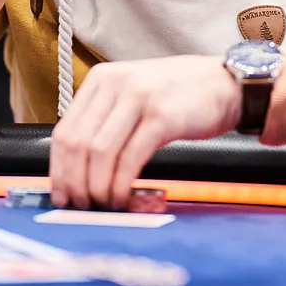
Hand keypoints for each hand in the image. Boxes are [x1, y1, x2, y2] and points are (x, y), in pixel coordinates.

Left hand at [50, 55, 241, 209]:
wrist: (227, 83)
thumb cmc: (181, 95)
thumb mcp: (136, 94)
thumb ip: (108, 120)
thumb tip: (78, 169)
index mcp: (103, 79)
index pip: (64, 131)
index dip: (58, 170)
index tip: (62, 194)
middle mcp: (117, 84)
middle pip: (78, 144)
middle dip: (75, 184)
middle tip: (81, 206)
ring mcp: (140, 98)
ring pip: (100, 153)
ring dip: (97, 188)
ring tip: (103, 205)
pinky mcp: (162, 116)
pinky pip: (129, 158)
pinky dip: (121, 184)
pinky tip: (123, 196)